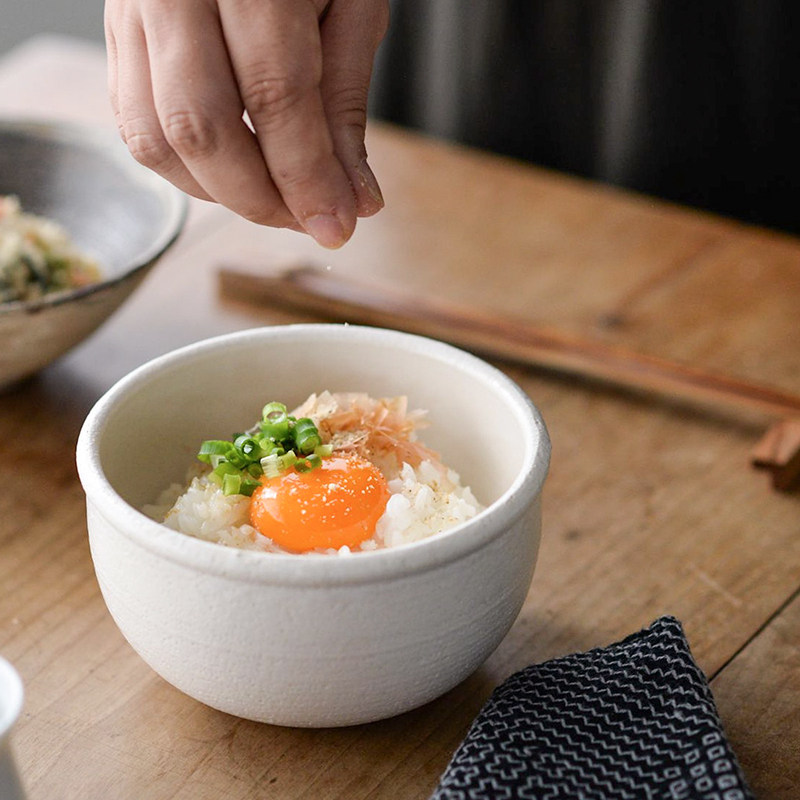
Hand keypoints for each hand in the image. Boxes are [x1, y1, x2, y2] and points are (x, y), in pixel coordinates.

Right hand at [105, 0, 388, 247]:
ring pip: (154, 136)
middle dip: (258, 198)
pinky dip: (185, 167)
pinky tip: (232, 171)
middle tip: (308, 221)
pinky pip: (134, 123)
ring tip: (275, 199)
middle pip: (198, 125)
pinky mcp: (115, 32)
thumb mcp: (351, 6)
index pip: (274, 96)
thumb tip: (355, 200)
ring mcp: (132, 6)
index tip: (337, 227)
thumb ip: (345, 105)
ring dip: (218, 192)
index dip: (306, 177)